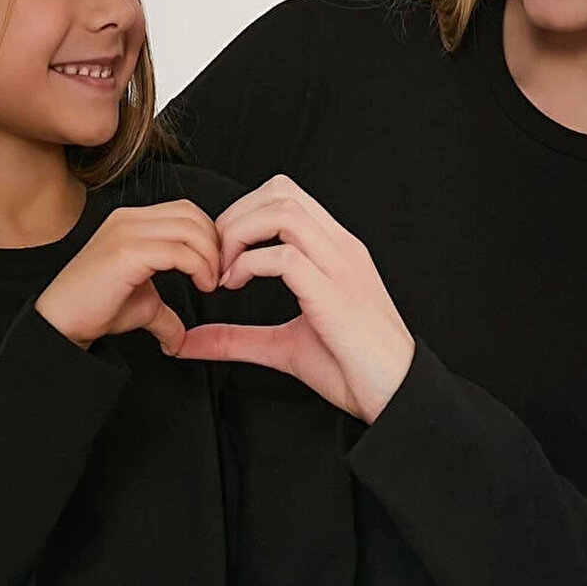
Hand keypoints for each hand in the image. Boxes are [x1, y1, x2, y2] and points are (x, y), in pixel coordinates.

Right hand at [35, 200, 220, 352]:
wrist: (62, 322)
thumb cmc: (96, 309)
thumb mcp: (143, 305)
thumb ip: (167, 312)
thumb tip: (181, 338)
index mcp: (131, 221)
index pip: (185, 211)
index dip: (208, 237)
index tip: (215, 269)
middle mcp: (129, 219)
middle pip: (192, 214)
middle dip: (215, 244)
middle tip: (218, 276)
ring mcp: (127, 231)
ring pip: (191, 229)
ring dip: (210, 257)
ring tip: (210, 284)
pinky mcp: (128, 251)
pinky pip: (180, 251)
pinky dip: (200, 268)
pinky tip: (202, 287)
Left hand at [168, 175, 415, 421]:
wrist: (396, 394)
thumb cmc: (353, 369)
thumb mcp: (283, 347)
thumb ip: (238, 338)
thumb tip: (190, 342)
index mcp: (334, 251)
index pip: (285, 197)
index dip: (243, 214)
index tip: (222, 255)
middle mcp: (340, 248)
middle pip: (280, 191)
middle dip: (235, 216)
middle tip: (216, 258)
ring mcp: (339, 266)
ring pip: (283, 211)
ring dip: (241, 233)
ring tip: (225, 270)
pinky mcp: (334, 294)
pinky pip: (285, 257)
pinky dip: (249, 265)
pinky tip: (237, 286)